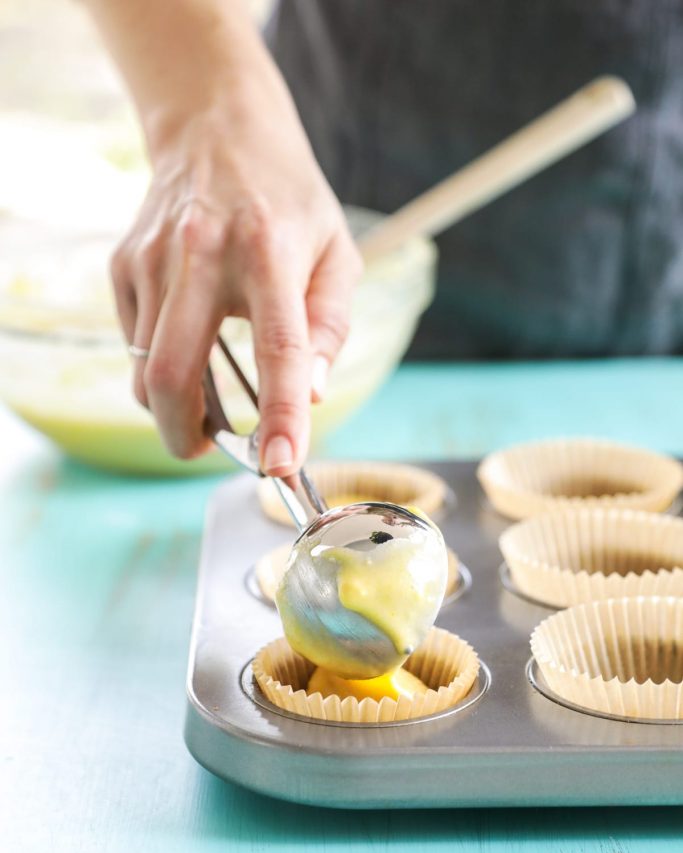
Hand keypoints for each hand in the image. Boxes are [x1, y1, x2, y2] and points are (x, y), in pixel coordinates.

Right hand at [110, 104, 361, 473]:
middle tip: (209, 450)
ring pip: (145, 368)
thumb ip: (330, 326)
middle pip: (174, 373)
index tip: (280, 465)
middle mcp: (202, 253)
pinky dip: (158, 369)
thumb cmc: (289, 200)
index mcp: (270, 252)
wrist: (216, 127)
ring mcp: (153, 258)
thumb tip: (312, 395)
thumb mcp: (336, 252)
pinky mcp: (124, 264)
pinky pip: (134, 344)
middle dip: (185, 434)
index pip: (278, 348)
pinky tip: (187, 347)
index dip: (279, 414)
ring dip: (172, 407)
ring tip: (205, 405)